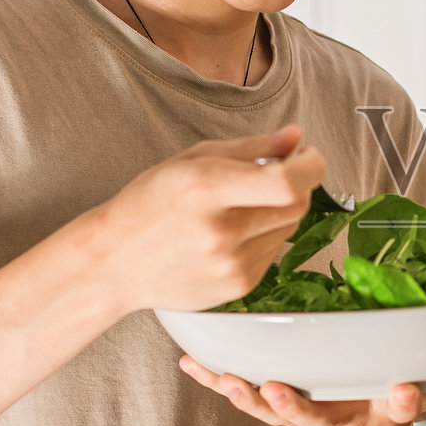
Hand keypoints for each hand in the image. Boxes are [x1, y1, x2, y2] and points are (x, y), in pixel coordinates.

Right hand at [86, 124, 324, 313]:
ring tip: (241, 206)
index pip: (286, 183)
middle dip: (298, 184)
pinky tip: (232, 233)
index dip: (311, 166)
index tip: (309, 156)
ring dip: (279, 211)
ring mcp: (231, 266)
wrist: (115, 263)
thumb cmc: (150, 203)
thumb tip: (296, 138)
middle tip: (281, 173)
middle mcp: (221, 233)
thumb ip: (251, 148)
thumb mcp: (192, 160)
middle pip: (296, 205)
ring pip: (289, 228)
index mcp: (205, 190)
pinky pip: (274, 252)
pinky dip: (265, 236)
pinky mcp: (239, 287)